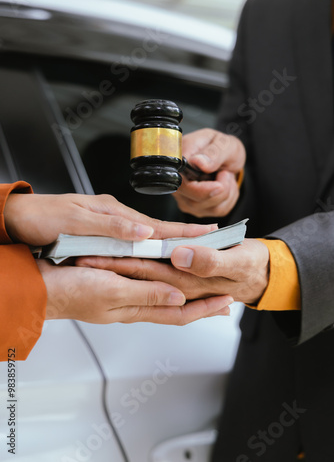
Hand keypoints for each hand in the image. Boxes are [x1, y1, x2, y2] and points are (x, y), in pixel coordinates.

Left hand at [4, 193, 216, 245]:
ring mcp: (108, 225)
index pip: (156, 224)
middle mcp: (115, 218)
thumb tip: (144, 233)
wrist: (18, 217)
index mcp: (113, 213)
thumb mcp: (74, 221)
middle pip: (157, 229)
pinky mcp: (100, 233)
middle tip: (211, 241)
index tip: (208, 234)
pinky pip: (131, 242)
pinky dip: (148, 248)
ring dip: (169, 242)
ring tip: (191, 249)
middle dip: (184, 236)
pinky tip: (154, 253)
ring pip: (145, 237)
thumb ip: (110, 227)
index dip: (183, 232)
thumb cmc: (42, 217)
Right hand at [77, 239, 268, 305]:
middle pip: (175, 306)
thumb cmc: (73, 290)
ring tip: (204, 285)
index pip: (178, 313)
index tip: (225, 303)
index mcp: (135, 307)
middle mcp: (133, 303)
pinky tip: (168, 274)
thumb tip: (178, 300)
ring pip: (163, 294)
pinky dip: (165, 280)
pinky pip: (147, 283)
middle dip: (201, 303)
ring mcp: (124, 294)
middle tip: (223, 297)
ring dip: (186, 292)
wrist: (44, 286)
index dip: (204, 310)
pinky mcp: (115, 283)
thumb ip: (147, 296)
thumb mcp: (114, 292)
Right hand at [174, 128, 245, 217]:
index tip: (220, 180)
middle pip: (194, 201)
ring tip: (225, 176)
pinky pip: (216, 211)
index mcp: (179, 162)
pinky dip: (229, 199)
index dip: (202, 188)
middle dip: (220, 190)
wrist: (227, 157)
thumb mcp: (223, 143)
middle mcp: (177, 182)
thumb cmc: (221, 148)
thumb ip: (213, 152)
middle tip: (226, 172)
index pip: (182, 184)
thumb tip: (199, 162)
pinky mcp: (195, 207)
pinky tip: (225, 185)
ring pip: (207, 208)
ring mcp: (184, 197)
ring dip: (226, 193)